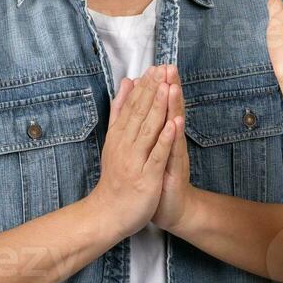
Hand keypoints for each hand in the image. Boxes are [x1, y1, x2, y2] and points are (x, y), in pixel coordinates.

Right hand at [87, 64, 177, 239]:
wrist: (108, 214)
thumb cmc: (116, 177)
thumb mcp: (115, 140)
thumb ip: (120, 111)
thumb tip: (126, 82)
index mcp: (119, 136)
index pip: (132, 107)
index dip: (144, 87)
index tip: (155, 68)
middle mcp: (125, 145)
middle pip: (139, 114)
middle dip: (152, 91)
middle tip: (163, 69)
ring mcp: (134, 161)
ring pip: (148, 130)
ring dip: (158, 108)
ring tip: (168, 87)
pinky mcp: (145, 177)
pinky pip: (156, 155)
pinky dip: (164, 139)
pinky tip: (173, 124)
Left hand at [148, 66, 197, 232]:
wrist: (174, 208)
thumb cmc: (160, 178)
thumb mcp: (153, 150)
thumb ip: (151, 128)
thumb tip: (146, 107)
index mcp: (164, 136)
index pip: (163, 106)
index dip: (161, 87)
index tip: (160, 65)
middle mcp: (172, 142)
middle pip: (172, 111)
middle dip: (170, 88)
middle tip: (170, 67)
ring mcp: (175, 155)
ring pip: (175, 127)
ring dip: (175, 106)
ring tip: (173, 86)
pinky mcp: (175, 170)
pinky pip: (174, 151)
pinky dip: (175, 136)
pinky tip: (176, 122)